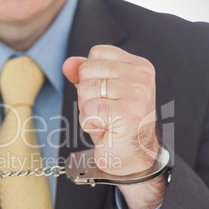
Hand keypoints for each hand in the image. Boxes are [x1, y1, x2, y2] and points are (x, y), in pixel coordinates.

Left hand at [63, 45, 166, 208]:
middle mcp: (141, 76)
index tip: (107, 96)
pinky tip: (105, 130)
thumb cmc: (116, 123)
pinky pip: (88, 110)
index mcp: (139, 66)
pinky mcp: (127, 114)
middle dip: (86, 94)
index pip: (96, 53)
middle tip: (104, 112)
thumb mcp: (99, 92)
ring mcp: (136, 94)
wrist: (131, 156)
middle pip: (87, 70)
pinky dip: (89, 123)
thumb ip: (84, 74)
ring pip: (85, 90)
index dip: (90, 76)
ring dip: (87, 110)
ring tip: (105, 121)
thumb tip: (68, 63)